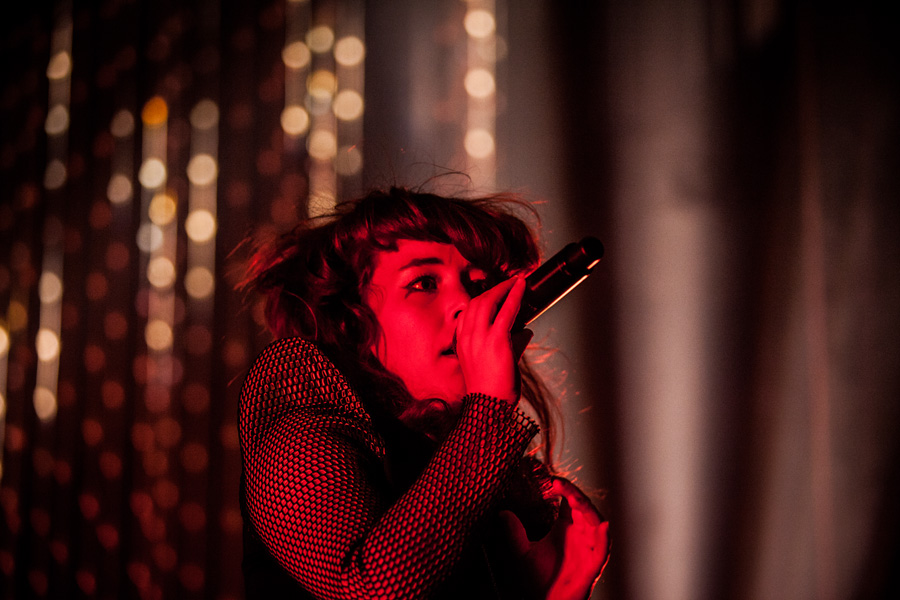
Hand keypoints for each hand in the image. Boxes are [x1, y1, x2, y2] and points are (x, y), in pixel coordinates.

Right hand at [455, 276, 526, 403]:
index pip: (468, 312)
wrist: (488, 407)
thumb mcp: (493, 364)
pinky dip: (515, 295)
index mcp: (462, 342)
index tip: (494, 292)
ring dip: (504, 288)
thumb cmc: (492, 390)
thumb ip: (509, 344)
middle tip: (509, 283)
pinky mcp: (496, 340)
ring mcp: (480, 337)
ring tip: (517, 282)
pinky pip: (506, 310)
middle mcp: (467, 336)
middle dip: (494, 289)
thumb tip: (525, 332)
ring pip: (489, 301)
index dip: (482, 298)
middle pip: (477, 302)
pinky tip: (522, 287)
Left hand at [500, 477, 610, 599]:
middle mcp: (579, 533)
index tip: (550, 479)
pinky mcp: (594, 564)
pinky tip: (600, 525)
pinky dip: (603, 536)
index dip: (563, 487)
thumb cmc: (536, 580)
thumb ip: (512, 533)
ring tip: (574, 498)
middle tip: (558, 484)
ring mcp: (588, 547)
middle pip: (582, 505)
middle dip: (573, 493)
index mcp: (564, 527)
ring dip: (586, 508)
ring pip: (594, 521)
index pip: (569, 499)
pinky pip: (603, 547)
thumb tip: (502, 513)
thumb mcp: (520, 553)